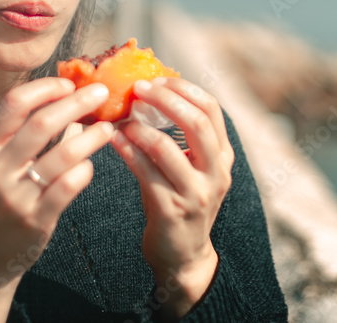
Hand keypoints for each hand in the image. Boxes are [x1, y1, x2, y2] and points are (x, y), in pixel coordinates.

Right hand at [0, 77, 113, 321]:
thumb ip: (24, 136)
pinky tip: (90, 166)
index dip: (45, 88)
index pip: (14, 103)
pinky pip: (69, 186)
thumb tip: (68, 102)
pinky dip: (85, 170)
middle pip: (42, 123)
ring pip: (63, 154)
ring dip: (91, 136)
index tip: (70, 84)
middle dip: (77, 103)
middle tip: (102, 93)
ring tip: (108, 128)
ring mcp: (15, 196)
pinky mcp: (35, 219)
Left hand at [109, 77, 234, 318]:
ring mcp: (195, 193)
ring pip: (166, 148)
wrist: (183, 257)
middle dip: (165, 99)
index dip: (184, 89)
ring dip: (139, 127)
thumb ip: (182, 136)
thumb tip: (150, 92)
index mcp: (223, 156)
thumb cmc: (180, 200)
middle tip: (138, 88)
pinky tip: (112, 139)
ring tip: (121, 117)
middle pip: (197, 122)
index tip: (157, 79)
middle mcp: (216, 173)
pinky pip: (145, 172)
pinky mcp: (171, 210)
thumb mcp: (193, 168)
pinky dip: (126, 151)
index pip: (212, 109)